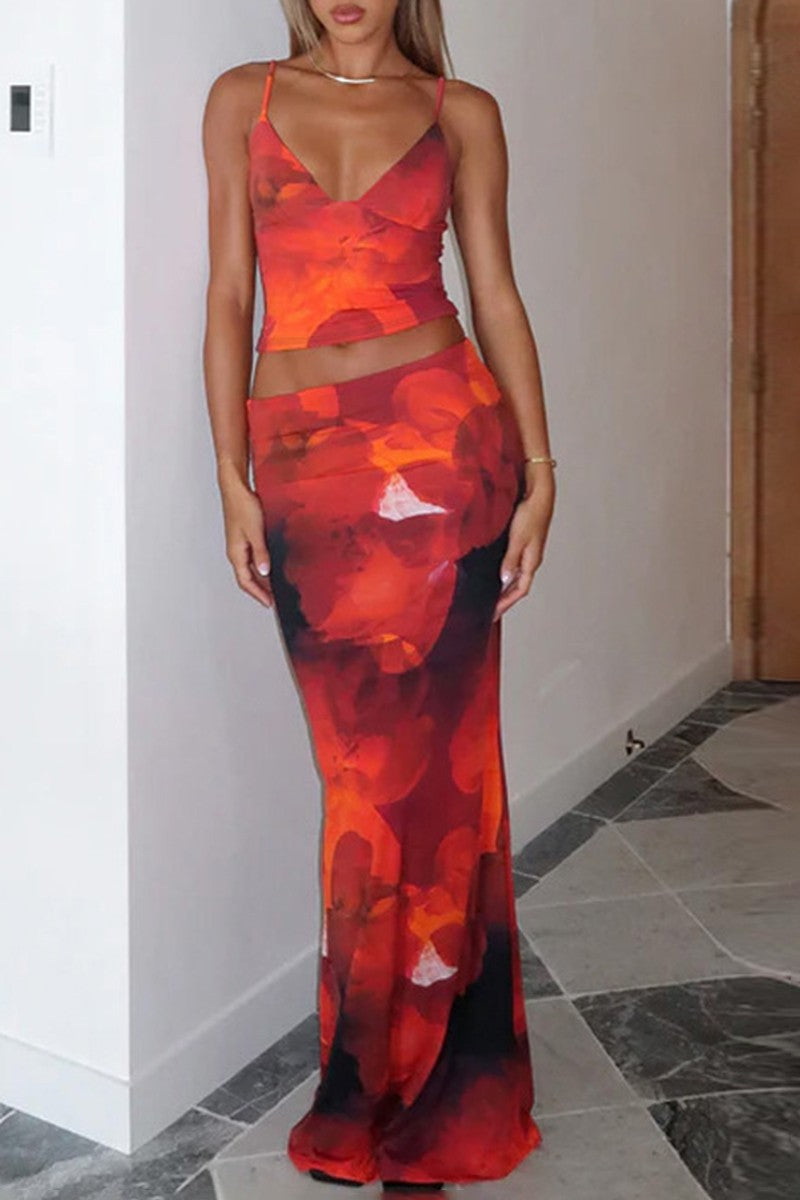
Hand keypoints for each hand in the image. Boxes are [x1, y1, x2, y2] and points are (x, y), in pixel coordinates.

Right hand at [219, 470, 273, 607]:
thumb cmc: (243, 506)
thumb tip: (264, 572)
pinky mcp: (244, 538)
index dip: (258, 594)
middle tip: (274, 599)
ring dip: (261, 579)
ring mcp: (239, 545)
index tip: (270, 604)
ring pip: (249, 569)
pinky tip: (271, 566)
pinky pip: (252, 559)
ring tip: (274, 587)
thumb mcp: (255, 532)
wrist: (236, 488)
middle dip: (260, 591)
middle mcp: (236, 552)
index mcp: (236, 553)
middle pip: (247, 578)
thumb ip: (261, 553)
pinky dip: (261, 566)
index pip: (246, 581)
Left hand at [492, 472, 554, 621]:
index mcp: (532, 561)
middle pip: (518, 586)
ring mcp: (528, 551)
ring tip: (493, 596)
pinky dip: (505, 572)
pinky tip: (497, 572)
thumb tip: (504, 580)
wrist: (539, 493)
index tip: (494, 613)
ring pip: (516, 576)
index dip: (506, 603)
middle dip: (505, 599)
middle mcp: (531, 558)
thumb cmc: (532, 513)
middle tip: (492, 610)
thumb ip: (510, 560)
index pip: (520, 590)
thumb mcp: (518, 539)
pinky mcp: (523, 542)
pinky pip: (514, 564)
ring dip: (505, 587)